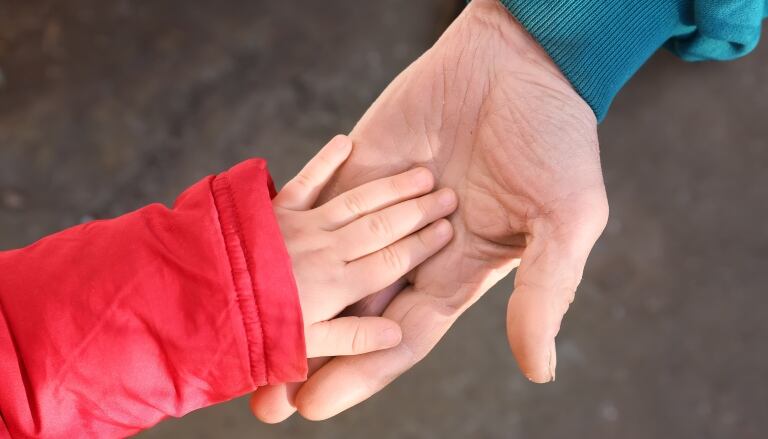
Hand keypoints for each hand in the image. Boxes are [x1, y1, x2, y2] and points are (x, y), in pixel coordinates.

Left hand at [253, 0, 607, 419]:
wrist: (523, 58)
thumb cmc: (557, 140)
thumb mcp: (566, 219)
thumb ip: (545, 293)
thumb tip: (538, 372)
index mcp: (461, 270)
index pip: (403, 335)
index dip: (363, 372)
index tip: (315, 405)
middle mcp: (416, 248)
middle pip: (356, 313)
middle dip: (314, 354)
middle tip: (266, 397)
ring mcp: (384, 205)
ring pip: (330, 265)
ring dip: (290, 302)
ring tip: (244, 335)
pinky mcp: (362, 163)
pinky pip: (320, 200)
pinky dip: (289, 225)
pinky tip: (249, 253)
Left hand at [273, 135, 456, 357]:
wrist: (196, 296)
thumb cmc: (251, 329)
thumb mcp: (306, 344)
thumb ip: (354, 338)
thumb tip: (395, 335)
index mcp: (338, 284)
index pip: (392, 261)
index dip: (422, 245)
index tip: (448, 229)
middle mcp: (327, 249)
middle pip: (383, 227)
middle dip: (418, 212)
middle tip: (449, 195)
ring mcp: (303, 223)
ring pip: (357, 202)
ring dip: (391, 187)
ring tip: (423, 175)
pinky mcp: (277, 206)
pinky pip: (305, 180)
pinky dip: (323, 161)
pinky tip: (344, 142)